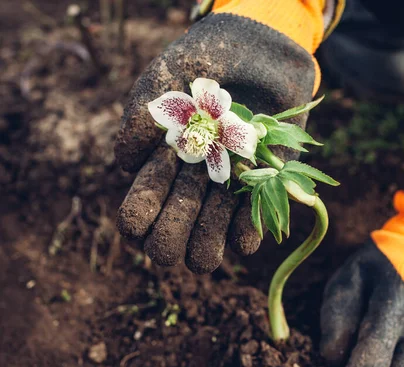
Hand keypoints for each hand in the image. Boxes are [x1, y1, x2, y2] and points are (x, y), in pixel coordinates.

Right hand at [114, 13, 315, 272]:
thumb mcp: (163, 82)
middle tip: (189, 181)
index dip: (140, 215)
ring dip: (206, 234)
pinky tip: (246, 200)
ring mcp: (223, 202)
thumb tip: (125, 167)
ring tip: (220, 188)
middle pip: (166, 248)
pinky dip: (243, 231)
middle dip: (172, 230)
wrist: (262, 57)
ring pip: (203, 255)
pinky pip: (245, 240)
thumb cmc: (205, 66)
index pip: (136, 220)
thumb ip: (139, 122)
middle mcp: (186, 196)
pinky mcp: (259, 201)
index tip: (157, 175)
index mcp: (156, 174)